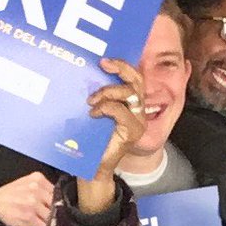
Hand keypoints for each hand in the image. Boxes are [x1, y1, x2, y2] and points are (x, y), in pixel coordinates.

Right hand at [0, 171, 54, 225]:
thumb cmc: (9, 195)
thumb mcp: (27, 184)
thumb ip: (42, 189)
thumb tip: (57, 201)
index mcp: (38, 179)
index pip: (57, 192)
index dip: (58, 202)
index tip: (58, 208)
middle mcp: (36, 189)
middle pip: (56, 204)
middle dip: (56, 213)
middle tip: (55, 218)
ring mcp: (33, 203)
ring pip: (51, 216)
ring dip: (51, 223)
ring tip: (48, 224)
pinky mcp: (29, 216)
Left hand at [77, 57, 145, 213]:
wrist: (94, 165)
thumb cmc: (92, 138)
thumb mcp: (95, 110)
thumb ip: (99, 95)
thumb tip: (87, 74)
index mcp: (131, 103)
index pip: (134, 77)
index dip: (122, 65)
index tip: (104, 60)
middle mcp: (138, 110)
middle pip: (137, 80)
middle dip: (121, 69)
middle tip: (103, 65)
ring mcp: (138, 121)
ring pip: (130, 93)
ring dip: (108, 92)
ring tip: (92, 100)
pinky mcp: (133, 131)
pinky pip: (121, 111)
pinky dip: (106, 108)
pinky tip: (94, 113)